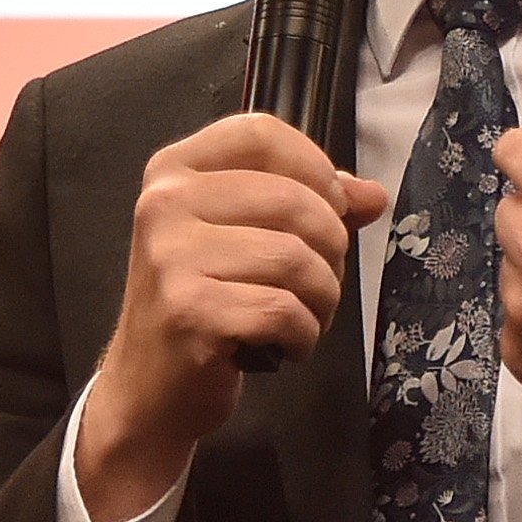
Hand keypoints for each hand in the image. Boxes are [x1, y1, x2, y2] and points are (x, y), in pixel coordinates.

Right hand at [78, 113, 391, 521]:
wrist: (148, 388)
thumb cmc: (204, 304)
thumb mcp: (246, 239)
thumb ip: (309, 205)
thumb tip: (373, 195)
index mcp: (174, 170)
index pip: (262, 133)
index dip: (315, 167)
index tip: (331, 207)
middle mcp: (164, 204)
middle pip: (294, 200)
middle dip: (330, 249)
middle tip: (318, 282)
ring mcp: (171, 258)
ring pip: (296, 259)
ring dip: (322, 298)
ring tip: (304, 317)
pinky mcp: (188, 311)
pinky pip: (283, 310)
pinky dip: (302, 334)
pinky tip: (285, 345)